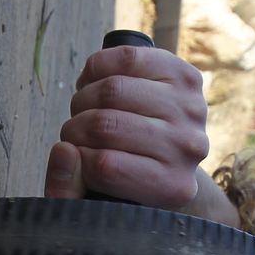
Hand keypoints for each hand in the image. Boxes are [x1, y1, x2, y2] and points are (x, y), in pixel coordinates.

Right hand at [46, 44, 208, 210]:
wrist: (169, 149)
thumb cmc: (125, 173)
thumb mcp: (97, 196)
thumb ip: (65, 188)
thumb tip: (63, 150)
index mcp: (171, 187)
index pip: (105, 167)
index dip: (77, 158)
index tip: (75, 158)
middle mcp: (187, 148)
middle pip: (106, 125)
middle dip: (75, 126)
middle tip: (75, 131)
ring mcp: (192, 110)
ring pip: (112, 90)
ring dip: (83, 98)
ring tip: (84, 109)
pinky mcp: (187, 76)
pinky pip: (127, 59)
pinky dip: (96, 68)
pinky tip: (94, 83)